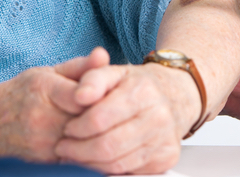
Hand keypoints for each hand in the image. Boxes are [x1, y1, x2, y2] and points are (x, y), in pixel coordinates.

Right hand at [0, 47, 110, 160]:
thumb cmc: (21, 94)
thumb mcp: (47, 72)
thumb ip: (79, 67)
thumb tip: (104, 54)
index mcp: (44, 89)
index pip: (84, 94)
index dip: (105, 97)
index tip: (118, 97)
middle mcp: (41, 117)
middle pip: (89, 121)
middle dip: (110, 119)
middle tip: (128, 117)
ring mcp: (41, 143)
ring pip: (85, 144)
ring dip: (104, 139)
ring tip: (121, 132)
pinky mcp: (43, 162)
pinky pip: (75, 161)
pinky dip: (92, 156)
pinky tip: (104, 149)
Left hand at [53, 62, 200, 174]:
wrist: (174, 96)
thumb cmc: (137, 87)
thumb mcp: (114, 73)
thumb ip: (93, 78)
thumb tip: (79, 95)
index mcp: (143, 91)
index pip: (99, 119)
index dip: (77, 128)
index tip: (67, 129)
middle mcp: (158, 116)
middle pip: (108, 146)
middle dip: (78, 151)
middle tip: (65, 148)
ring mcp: (165, 139)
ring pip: (117, 164)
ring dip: (89, 164)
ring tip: (76, 156)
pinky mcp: (167, 158)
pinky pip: (130, 172)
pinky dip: (108, 171)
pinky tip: (97, 161)